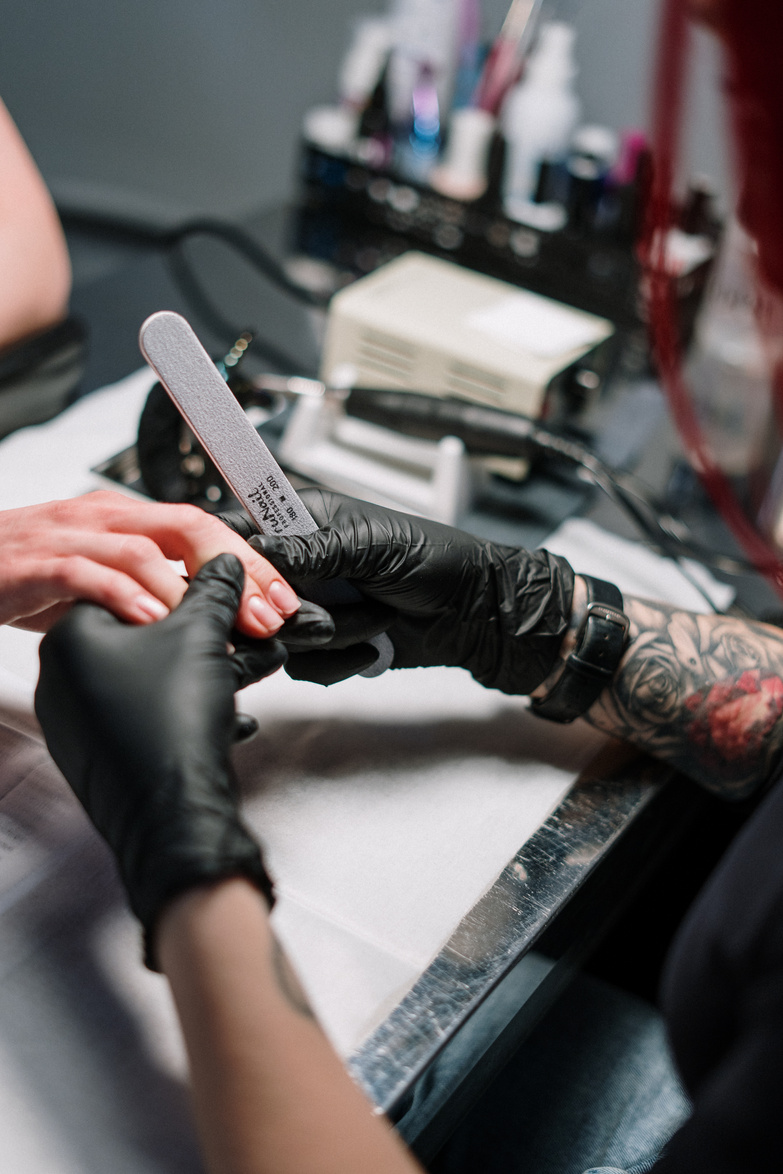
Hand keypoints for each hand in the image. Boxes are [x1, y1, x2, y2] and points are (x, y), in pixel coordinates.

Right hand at [0, 490, 301, 636]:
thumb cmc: (29, 572)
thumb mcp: (102, 578)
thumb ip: (150, 591)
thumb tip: (210, 622)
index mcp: (125, 517)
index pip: (204, 526)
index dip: (251, 560)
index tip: (284, 600)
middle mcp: (104, 517)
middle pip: (187, 526)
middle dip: (237, 570)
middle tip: (268, 614)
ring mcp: (70, 536)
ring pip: (143, 549)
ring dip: (190, 590)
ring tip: (225, 625)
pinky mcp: (37, 564)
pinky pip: (87, 572)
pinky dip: (123, 595)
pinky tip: (152, 621)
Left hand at [34, 554, 282, 965]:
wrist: (173, 816)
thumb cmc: (170, 727)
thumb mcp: (203, 635)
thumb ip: (214, 590)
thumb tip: (222, 568)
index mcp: (70, 641)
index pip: (127, 589)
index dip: (182, 587)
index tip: (217, 591)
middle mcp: (63, 681)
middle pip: (142, 636)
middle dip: (202, 634)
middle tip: (241, 631)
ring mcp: (80, 724)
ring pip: (150, 680)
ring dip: (203, 671)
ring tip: (250, 667)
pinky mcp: (103, 757)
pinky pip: (148, 717)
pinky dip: (187, 708)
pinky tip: (227, 712)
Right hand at [227, 490, 574, 692]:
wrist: (477, 613)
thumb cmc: (438, 560)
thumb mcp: (372, 546)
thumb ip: (311, 548)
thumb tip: (257, 551)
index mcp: (305, 519)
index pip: (240, 531)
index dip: (233, 557)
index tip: (249, 579)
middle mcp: (301, 563)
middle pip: (250, 595)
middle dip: (295, 611)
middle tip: (331, 609)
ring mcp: (312, 605)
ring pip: (278, 636)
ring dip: (333, 634)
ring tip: (376, 617)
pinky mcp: (327, 644)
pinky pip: (304, 665)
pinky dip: (343, 660)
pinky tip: (376, 642)